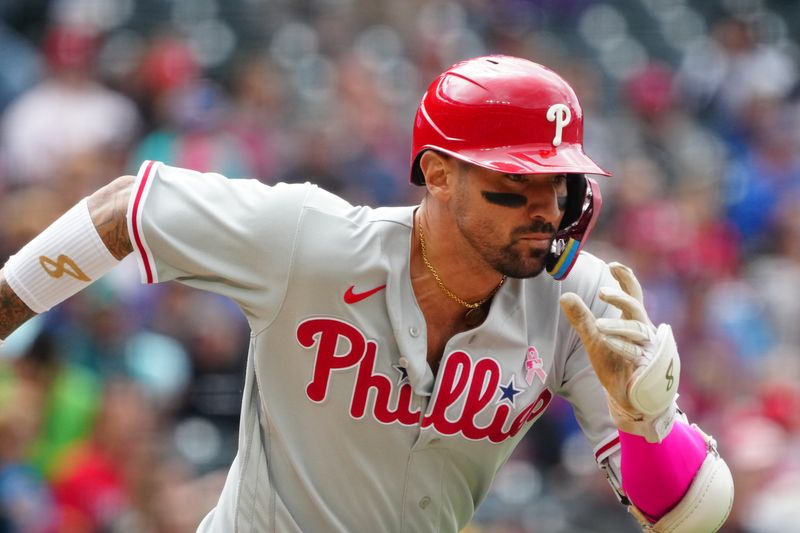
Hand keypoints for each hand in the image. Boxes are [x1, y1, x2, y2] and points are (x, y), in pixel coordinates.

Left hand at [559, 262, 679, 442]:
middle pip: (636, 308)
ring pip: (637, 329)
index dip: (626, 279)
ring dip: (618, 325)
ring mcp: (647, 348)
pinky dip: (621, 345)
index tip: (612, 265)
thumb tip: (565, 296)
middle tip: (601, 292)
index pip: (633, 295)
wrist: (631, 398)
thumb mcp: (595, 338)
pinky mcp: (646, 366)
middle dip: (621, 298)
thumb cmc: (616, 363)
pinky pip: (635, 353)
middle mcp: (643, 331)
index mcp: (633, 321)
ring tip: (598, 325)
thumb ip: (582, 319)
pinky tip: (606, 340)